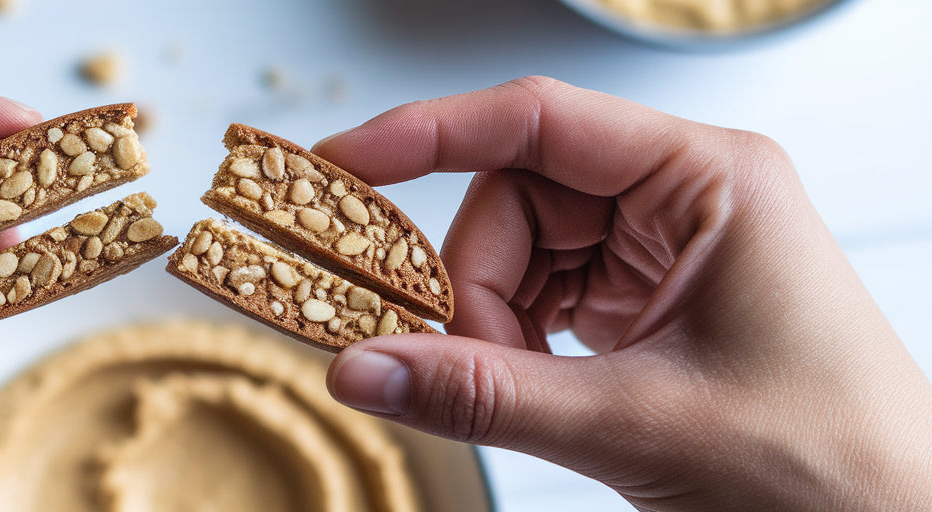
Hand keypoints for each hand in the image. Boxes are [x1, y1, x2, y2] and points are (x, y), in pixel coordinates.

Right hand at [319, 77, 931, 509]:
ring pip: (520, 253)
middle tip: (455, 362)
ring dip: (489, 322)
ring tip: (507, 391)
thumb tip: (361, 370)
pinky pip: (543, 297)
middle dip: (471, 282)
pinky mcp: (648, 305)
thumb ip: (486, 396)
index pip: (537, 121)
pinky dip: (513, 344)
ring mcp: (664, 252)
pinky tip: (526, 388)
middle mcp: (682, 199)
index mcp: (707, 180)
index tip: (339, 166)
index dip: (425, 135)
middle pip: (516, 198)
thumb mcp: (639, 426)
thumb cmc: (826, 468)